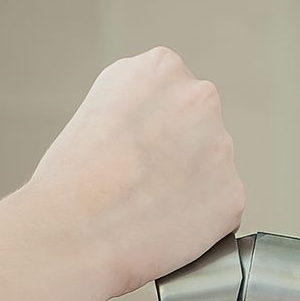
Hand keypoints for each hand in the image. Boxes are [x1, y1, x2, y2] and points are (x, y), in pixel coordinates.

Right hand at [25, 47, 245, 299]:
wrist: (69, 233)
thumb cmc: (67, 182)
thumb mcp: (95, 110)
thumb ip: (137, 108)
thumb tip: (159, 133)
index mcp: (160, 67)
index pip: (172, 99)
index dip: (150, 133)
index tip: (132, 153)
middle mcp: (199, 97)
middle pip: (199, 130)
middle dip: (178, 155)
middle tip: (141, 185)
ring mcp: (221, 146)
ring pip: (211, 171)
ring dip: (189, 189)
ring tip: (146, 210)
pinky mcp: (231, 195)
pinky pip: (219, 211)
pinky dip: (197, 225)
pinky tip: (162, 229)